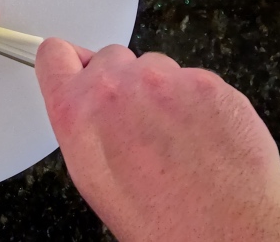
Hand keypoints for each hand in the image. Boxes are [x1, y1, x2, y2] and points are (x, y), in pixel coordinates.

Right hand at [35, 39, 279, 240]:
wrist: (225, 231)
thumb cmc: (160, 220)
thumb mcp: (93, 177)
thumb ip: (82, 125)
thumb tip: (85, 107)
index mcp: (77, 111)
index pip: (54, 54)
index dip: (68, 62)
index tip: (76, 68)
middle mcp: (117, 86)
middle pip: (110, 57)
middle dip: (121, 81)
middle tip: (137, 121)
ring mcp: (165, 80)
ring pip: (156, 67)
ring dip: (162, 92)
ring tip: (176, 139)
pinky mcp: (207, 82)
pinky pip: (195, 80)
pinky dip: (198, 101)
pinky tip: (203, 138)